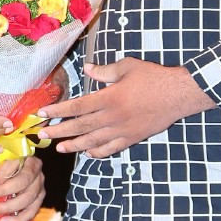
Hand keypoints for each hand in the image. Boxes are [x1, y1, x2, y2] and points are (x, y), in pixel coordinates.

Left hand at [0, 154, 44, 220]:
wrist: (18, 169)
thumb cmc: (9, 162)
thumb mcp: (5, 158)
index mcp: (33, 164)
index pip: (21, 172)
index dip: (7, 178)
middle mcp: (39, 178)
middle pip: (26, 188)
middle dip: (5, 193)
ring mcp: (40, 192)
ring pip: (28, 203)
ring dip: (9, 208)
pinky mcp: (37, 204)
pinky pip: (29, 214)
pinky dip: (17, 220)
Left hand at [38, 58, 212, 156]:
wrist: (179, 95)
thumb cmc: (153, 77)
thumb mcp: (127, 67)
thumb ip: (104, 70)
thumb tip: (87, 68)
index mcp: (109, 98)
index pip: (76, 107)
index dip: (57, 111)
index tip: (41, 114)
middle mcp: (112, 117)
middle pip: (80, 127)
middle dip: (59, 131)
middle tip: (41, 135)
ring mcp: (123, 130)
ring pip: (93, 141)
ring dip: (74, 145)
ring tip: (59, 147)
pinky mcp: (133, 138)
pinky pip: (112, 148)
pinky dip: (98, 152)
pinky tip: (88, 153)